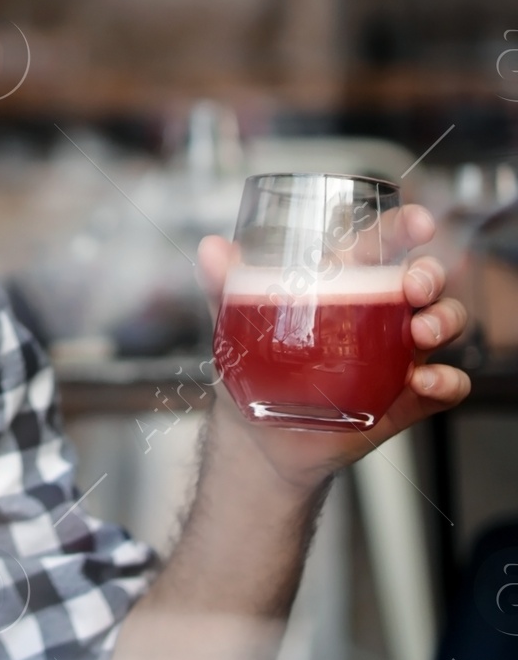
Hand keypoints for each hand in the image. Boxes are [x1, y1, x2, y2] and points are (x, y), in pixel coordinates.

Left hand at [198, 209, 469, 490]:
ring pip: (444, 324)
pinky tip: (426, 382)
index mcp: (345, 283)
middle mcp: (380, 313)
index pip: (382, 243)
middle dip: (430, 275)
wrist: (256, 437)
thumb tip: (211, 249)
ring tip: (421, 333)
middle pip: (423, 280)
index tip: (419, 223)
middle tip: (414, 287)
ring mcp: (397, 355)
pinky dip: (447, 381)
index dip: (406, 227)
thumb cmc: (253, 365)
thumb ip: (222, 284)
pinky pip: (446, 386)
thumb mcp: (234, 321)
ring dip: (443, 321)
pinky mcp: (406, 399)